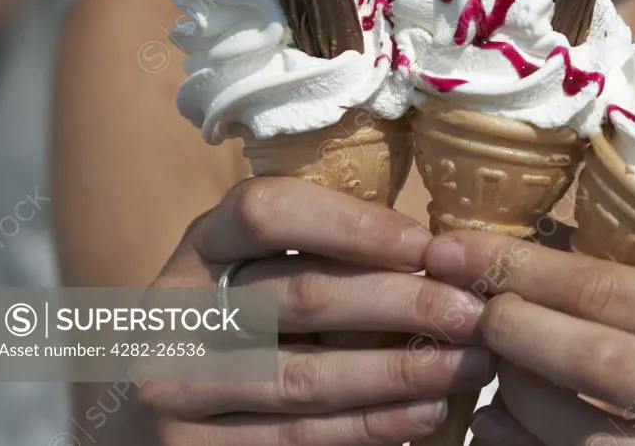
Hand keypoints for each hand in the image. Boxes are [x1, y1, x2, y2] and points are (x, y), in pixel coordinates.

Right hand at [120, 177, 493, 445]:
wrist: (159, 398)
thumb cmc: (245, 317)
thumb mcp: (264, 266)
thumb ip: (326, 250)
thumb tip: (439, 251)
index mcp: (202, 242)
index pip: (269, 211)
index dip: (357, 225)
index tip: (429, 245)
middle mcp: (176, 308)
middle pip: (303, 296)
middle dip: (405, 303)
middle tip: (475, 311)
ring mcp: (174, 385)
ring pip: (307, 377)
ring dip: (404, 371)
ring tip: (470, 364)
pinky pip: (298, 438)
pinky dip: (372, 426)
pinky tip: (426, 411)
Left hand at [425, 230, 634, 445]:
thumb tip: (564, 252)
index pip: (618, 292)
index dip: (529, 267)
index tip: (462, 246)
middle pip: (593, 362)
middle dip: (508, 325)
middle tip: (449, 295)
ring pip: (586, 439)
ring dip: (514, 402)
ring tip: (474, 368)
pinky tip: (505, 429)